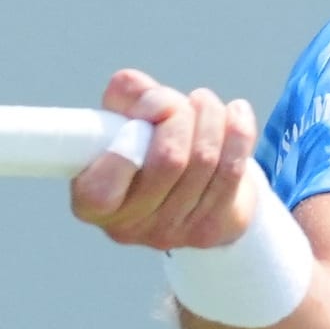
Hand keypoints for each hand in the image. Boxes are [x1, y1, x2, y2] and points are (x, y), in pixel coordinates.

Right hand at [71, 69, 260, 249]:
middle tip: (180, 103)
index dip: (128, 142)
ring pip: (204, 160)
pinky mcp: (211, 229)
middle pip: (168, 160)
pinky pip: (232, 171)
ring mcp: (171, 232)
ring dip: (209, 116)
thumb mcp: (121, 116)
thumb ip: (126, 96)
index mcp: (91, 203)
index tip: (146, 111)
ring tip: (204, 102)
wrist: (186, 189)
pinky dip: (238, 132)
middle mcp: (128, 226)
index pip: (102, 186)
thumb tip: (152, 99)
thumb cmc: (143, 145)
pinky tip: (236, 113)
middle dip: (179, 114)